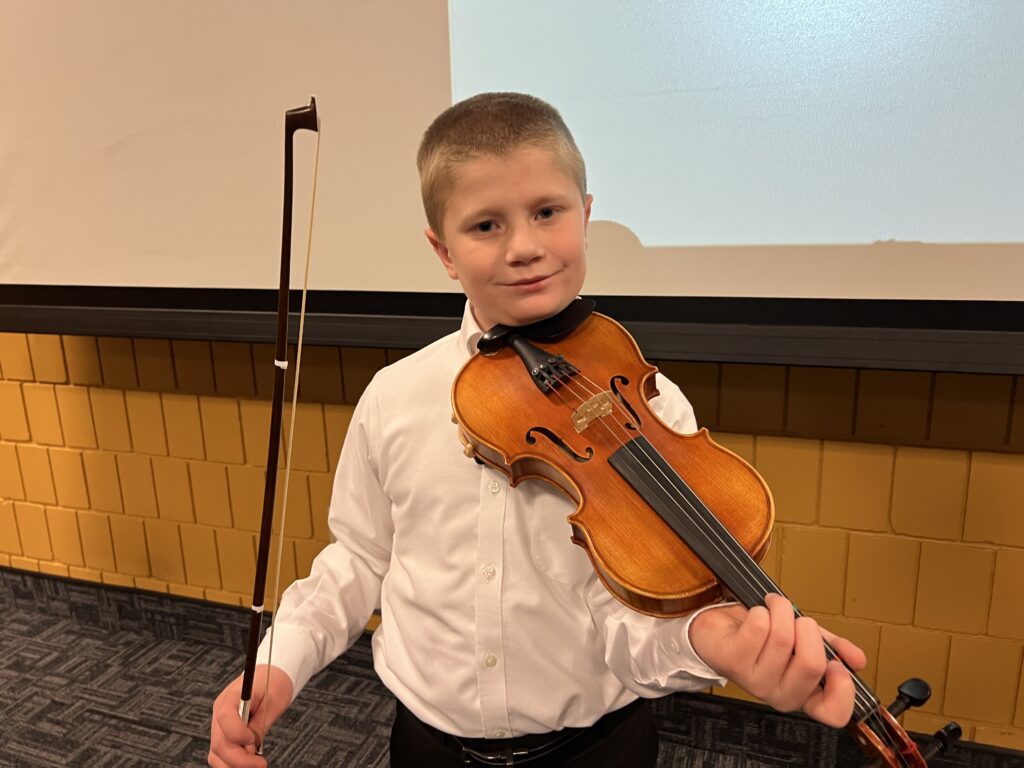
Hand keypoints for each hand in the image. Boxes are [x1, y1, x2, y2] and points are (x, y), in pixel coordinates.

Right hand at [208, 665, 293, 767]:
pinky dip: (233, 763)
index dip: (237, 733)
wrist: (272, 674)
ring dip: (234, 765)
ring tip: (257, 764)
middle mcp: (220, 712)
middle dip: (239, 759)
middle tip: (262, 764)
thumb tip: (251, 748)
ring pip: (216, 755)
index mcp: (231, 697)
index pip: (224, 717)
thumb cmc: (274, 683)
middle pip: (219, 743)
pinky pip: (221, 755)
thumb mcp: (274, 700)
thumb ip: (259, 724)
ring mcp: (220, 725)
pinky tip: (249, 763)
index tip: (254, 740)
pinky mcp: (224, 734)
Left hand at [688, 594, 866, 727]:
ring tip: (773, 609)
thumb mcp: (802, 641)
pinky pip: (759, 626)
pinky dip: (760, 610)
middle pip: (811, 664)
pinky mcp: (732, 661)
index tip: (836, 664)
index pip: (833, 713)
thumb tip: (857, 659)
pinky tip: (755, 614)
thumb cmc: (760, 637)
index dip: (842, 686)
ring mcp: (754, 681)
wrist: (718, 629)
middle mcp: (779, 694)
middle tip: (797, 620)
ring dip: (781, 611)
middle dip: (808, 629)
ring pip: (782, 638)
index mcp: (802, 694)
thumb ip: (831, 648)